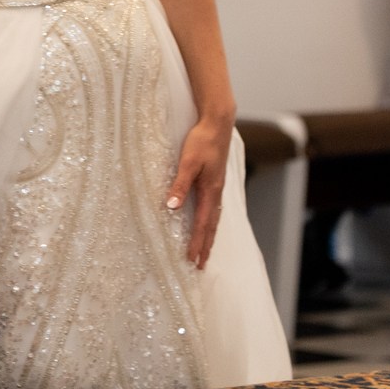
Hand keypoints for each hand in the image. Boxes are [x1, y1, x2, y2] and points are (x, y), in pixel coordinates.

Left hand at [165, 117, 231, 269]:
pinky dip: (210, 221)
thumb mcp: (188, 162)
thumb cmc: (202, 141)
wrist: (218, 123)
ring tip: (206, 250)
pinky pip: (213, 208)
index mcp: (210, 192)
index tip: (192, 261)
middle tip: (201, 265)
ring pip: (214, 217)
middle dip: (206, 246)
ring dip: (209, 236)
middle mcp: (216, 192)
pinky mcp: (215, 179)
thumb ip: (180, 185)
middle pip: (211, 226)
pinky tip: (207, 221)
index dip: (197, 243)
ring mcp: (217, 186)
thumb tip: (172, 207)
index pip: (203, 225)